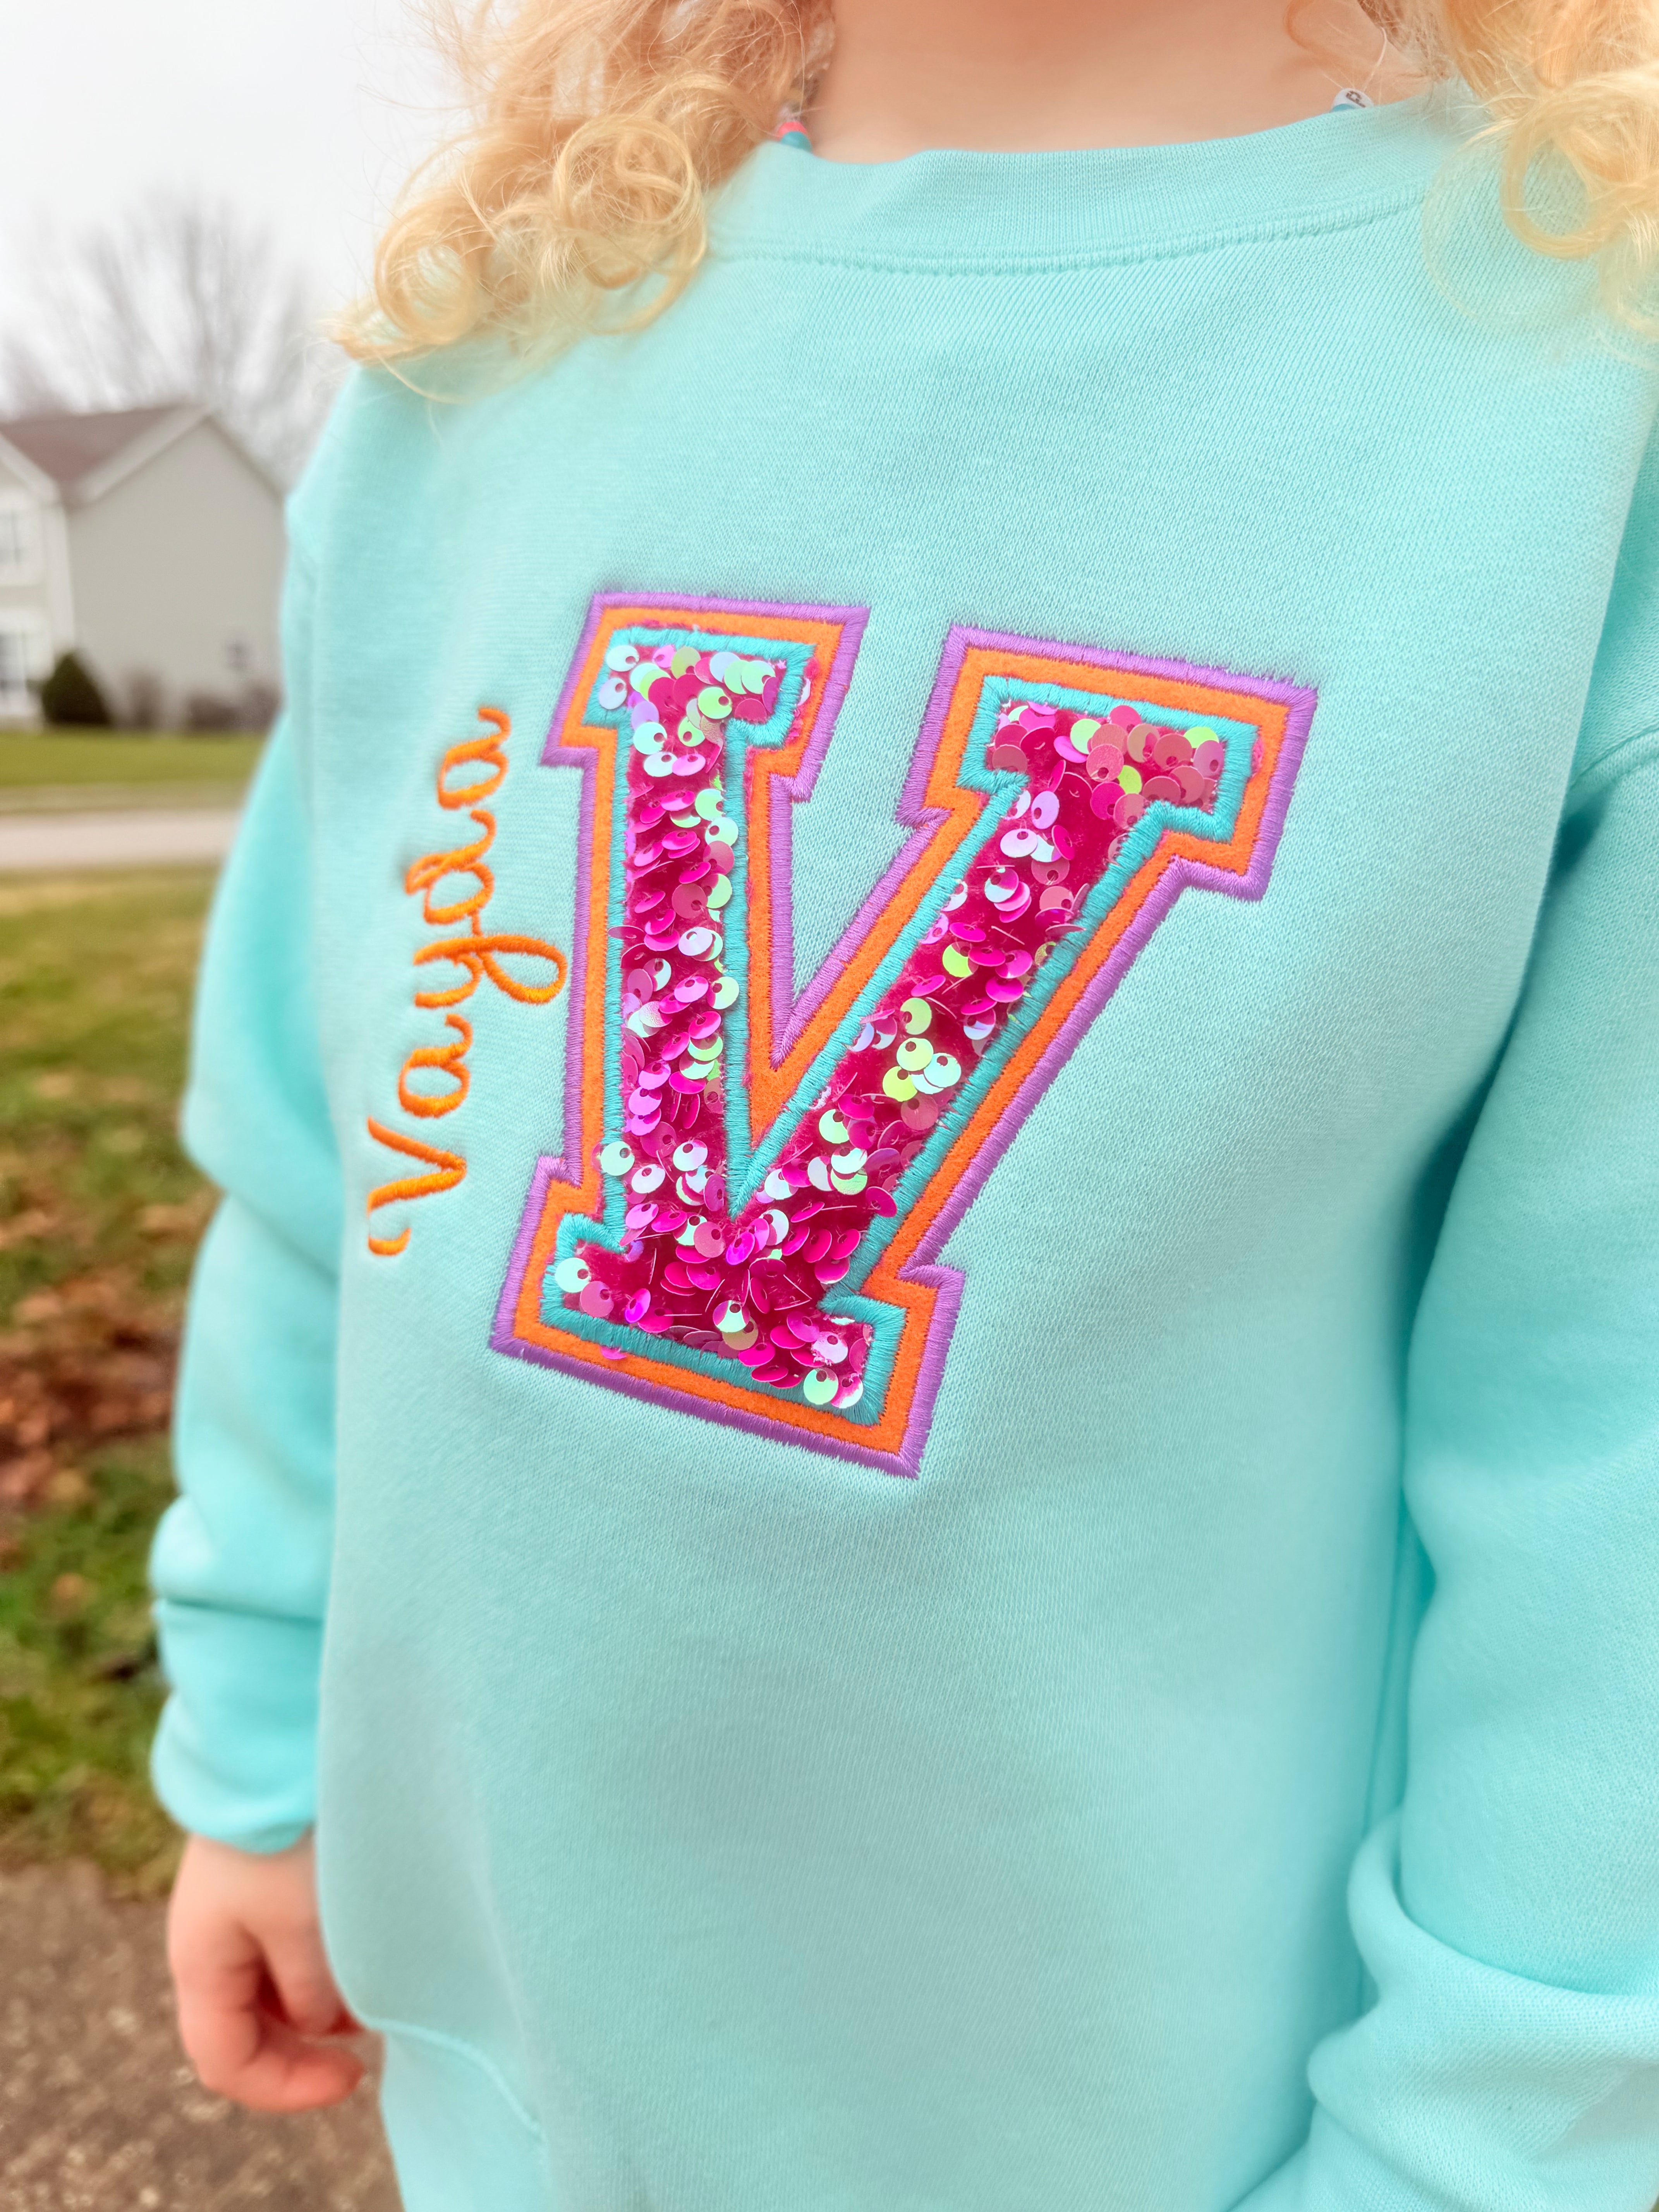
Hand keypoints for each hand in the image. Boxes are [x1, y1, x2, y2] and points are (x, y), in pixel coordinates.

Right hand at [167, 1830, 365, 2111]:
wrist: (273, 1746)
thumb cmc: (288, 1837)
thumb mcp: (307, 1926)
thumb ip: (314, 1992)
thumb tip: (322, 2023)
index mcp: (201, 1965)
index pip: (226, 2062)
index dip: (286, 2086)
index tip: (355, 2076)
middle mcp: (207, 1944)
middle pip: (247, 2029)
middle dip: (305, 2045)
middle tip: (369, 2036)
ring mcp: (232, 1912)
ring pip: (271, 1988)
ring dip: (319, 2000)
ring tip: (375, 1983)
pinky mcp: (260, 1882)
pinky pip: (284, 1946)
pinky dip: (321, 1961)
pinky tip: (361, 1946)